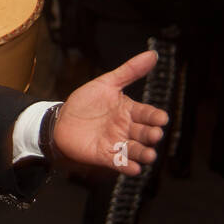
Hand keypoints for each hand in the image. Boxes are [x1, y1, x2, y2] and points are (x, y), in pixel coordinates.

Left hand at [53, 51, 169, 175]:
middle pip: (143, 133)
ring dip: (143, 153)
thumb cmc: (86, 102)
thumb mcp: (106, 83)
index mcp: (130, 111)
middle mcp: (127, 128)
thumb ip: (129, 71)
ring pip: (135, 150)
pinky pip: (119, 163)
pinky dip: (127, 166)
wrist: (61, 119)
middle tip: (155, 135)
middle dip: (151, 135)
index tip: (162, 118)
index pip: (147, 114)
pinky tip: (133, 168)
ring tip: (149, 155)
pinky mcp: (105, 155)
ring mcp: (117, 143)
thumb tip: (152, 54)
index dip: (154, 117)